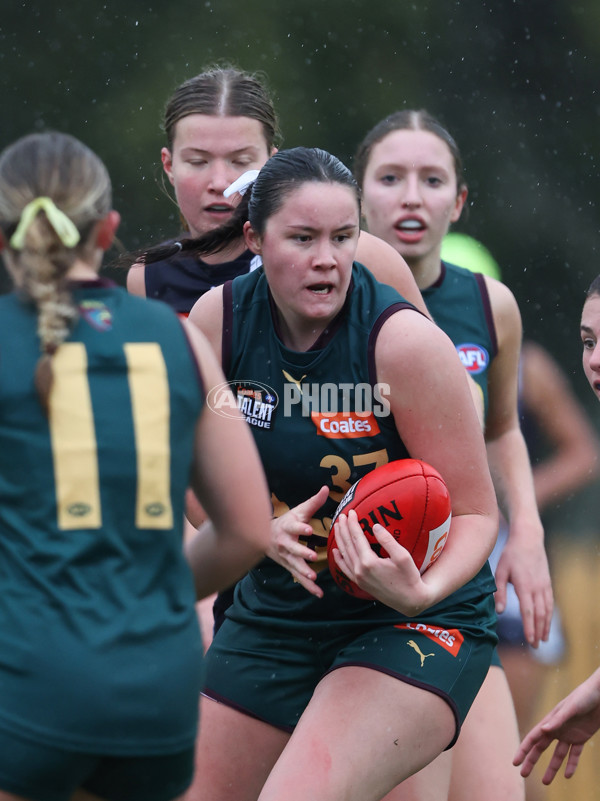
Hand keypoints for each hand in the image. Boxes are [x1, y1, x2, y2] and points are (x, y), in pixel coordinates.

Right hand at [268, 485, 329, 597]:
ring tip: (313, 577)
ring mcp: (286, 558)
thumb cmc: (287, 521)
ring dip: (303, 572)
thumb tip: (326, 488)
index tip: (308, 530)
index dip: (300, 529)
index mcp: (288, 528)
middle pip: (293, 549)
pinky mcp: (289, 567)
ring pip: (294, 566)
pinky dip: (308, 587)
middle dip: (301, 553)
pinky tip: (318, 593)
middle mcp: (285, 544)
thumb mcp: (298, 511)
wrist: (265, 537)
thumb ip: (313, 502)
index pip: (294, 527)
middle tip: (311, 556)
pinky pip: (299, 578)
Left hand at [331, 510, 433, 614]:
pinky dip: (338, 559)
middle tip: (342, 515)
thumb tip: (375, 526)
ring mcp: (358, 577)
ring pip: (344, 555)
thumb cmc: (409, 577)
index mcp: (369, 562)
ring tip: (337, 527)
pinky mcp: (360, 583)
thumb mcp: (402, 556)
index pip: (356, 537)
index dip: (352, 523)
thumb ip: (387, 540)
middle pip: (348, 544)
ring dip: (340, 539)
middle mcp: (360, 570)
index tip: (351, 512)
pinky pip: (344, 569)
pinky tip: (335, 551)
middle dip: (343, 528)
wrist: (409, 600)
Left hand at [493, 527, 552, 646]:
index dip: (530, 627)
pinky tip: (547, 622)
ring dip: (546, 625)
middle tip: (536, 646)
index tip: (530, 640)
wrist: (528, 538)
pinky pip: (550, 602)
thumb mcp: (501, 570)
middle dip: (539, 631)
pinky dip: (549, 614)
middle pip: (540, 614)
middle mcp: (537, 587)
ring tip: (544, 639)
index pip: (528, 611)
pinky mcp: (547, 582)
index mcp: (524, 585)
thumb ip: (499, 591)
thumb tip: (498, 611)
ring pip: (547, 610)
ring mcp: (544, 585)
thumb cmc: (511, 554)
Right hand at [513, 668, 599, 783]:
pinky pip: (574, 755)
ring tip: (546, 782)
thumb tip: (543, 731)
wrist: (599, 694)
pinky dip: (571, 765)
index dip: (523, 750)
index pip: (533, 738)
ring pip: (557, 755)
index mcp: (550, 721)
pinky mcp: (580, 738)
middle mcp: (556, 729)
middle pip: (541, 748)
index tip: (516, 762)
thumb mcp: (570, 708)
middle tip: (523, 774)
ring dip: (552, 768)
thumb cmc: (583, 697)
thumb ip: (557, 720)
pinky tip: (568, 776)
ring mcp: (568, 734)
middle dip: (531, 761)